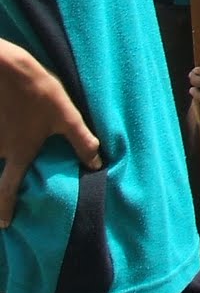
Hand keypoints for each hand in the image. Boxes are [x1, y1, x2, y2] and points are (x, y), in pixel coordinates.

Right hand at [0, 40, 102, 226]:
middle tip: (6, 200)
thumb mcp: (66, 115)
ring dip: (2, 161)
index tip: (5, 224)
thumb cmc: (39, 90)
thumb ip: (81, 140)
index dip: (5, 208)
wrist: (5, 67)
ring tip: (16, 143)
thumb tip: (97, 164)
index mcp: (20, 153)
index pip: (8, 189)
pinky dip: (0, 140)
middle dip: (1, 189)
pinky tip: (8, 128)